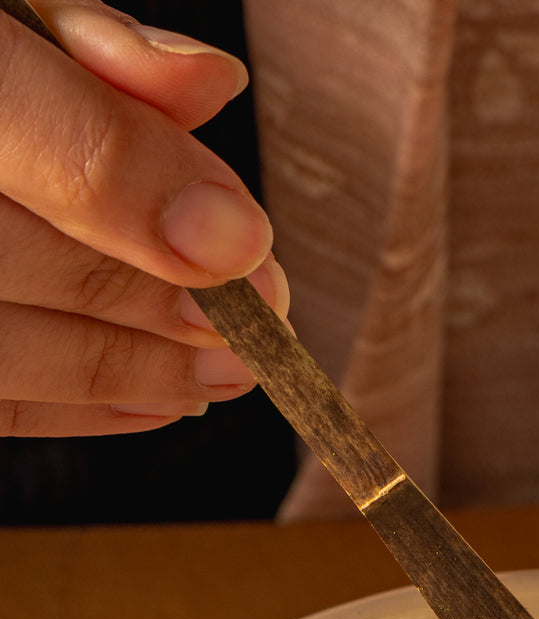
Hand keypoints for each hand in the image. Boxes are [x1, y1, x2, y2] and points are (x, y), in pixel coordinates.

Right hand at [0, 0, 287, 436]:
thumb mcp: (1, 10)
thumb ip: (85, 43)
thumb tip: (209, 85)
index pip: (6, 113)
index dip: (131, 187)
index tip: (242, 242)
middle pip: (11, 254)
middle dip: (152, 294)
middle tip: (260, 316)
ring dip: (126, 368)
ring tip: (228, 370)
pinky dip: (73, 406)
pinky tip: (158, 399)